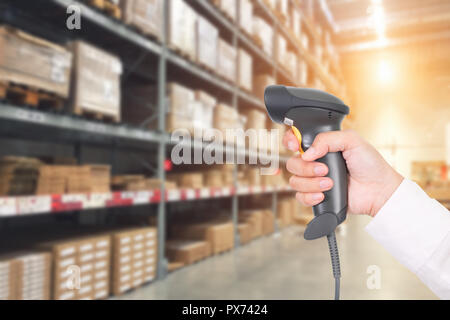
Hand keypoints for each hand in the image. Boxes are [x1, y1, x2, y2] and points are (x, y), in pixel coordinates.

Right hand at [284, 129, 402, 216]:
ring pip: (295, 182)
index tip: (295, 146)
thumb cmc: (370, 165)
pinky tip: (323, 195)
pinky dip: (310, 197)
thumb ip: (327, 139)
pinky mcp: (315, 197)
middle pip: (292, 163)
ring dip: (311, 183)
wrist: (378, 190)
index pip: (294, 140)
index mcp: (320, 146)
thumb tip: (307, 152)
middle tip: (325, 169)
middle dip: (306, 168)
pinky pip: (299, 198)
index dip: (290, 142)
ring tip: (330, 184)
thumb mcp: (352, 140)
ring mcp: (313, 180)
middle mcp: (314, 163)